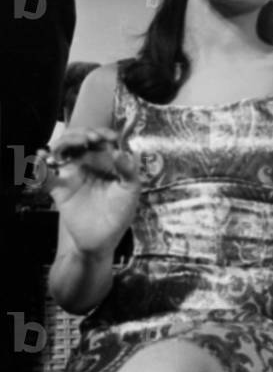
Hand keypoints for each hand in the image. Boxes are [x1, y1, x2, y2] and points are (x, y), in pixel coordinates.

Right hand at [46, 127, 139, 256]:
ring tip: (78, 143)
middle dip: (84, 133)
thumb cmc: (120, 212)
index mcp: (107, 162)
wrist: (103, 238)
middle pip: (79, 139)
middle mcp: (88, 164)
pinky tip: (42, 160)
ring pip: (62, 150)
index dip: (104, 133)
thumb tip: (122, 152)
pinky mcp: (59, 188)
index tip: (111, 137)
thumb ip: (129, 171)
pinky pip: (46, 175)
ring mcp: (72, 174)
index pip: (102, 140)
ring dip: (66, 141)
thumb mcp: (131, 190)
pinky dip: (41, 166)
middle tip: (92, 138)